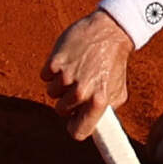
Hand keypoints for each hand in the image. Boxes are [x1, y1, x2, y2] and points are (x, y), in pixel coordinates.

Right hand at [41, 9, 131, 137]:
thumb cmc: (114, 63)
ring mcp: (66, 77)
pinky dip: (52, 70)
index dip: (74, 127)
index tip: (74, 120)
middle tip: (78, 86)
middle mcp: (81, 92)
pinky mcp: (55, 62)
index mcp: (98, 102)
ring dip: (60, 84)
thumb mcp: (117, 92)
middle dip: (67, 102)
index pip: (78, 132)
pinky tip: (67, 61)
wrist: (109, 31)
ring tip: (75, 70)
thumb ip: (104, 112)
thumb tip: (91, 128)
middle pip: (61, 111)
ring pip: (52, 93)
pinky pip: (45, 76)